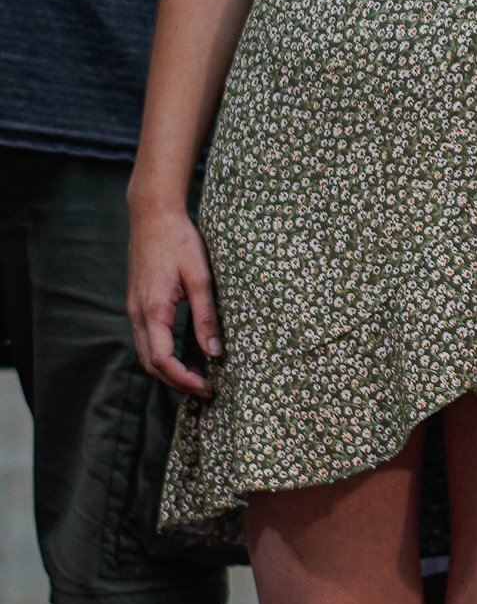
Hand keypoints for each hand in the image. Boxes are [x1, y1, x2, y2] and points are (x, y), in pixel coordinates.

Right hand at [129, 201, 220, 398]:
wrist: (153, 215)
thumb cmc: (179, 241)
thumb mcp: (200, 277)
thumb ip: (206, 317)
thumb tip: (215, 352)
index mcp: (153, 310)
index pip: (162, 360)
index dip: (183, 379)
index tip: (206, 387)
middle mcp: (137, 314)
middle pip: (150, 364)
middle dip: (176, 382)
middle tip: (205, 388)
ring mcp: (133, 309)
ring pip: (145, 354)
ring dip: (167, 371)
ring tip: (196, 376)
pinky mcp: (137, 303)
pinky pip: (144, 339)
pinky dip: (161, 355)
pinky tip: (182, 354)